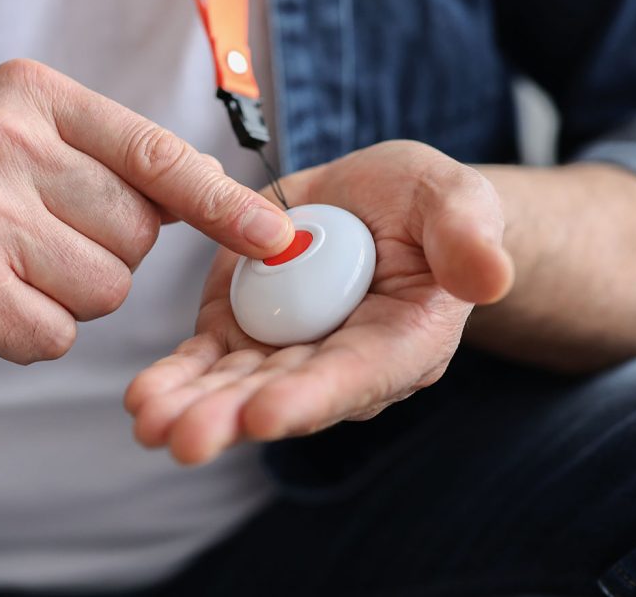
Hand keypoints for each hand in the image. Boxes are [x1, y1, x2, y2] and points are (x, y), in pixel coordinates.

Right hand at [0, 59, 293, 376]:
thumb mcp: (17, 149)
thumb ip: (109, 162)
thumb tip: (216, 185)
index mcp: (30, 95)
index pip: (157, 152)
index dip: (223, 201)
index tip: (276, 234)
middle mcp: (6, 140)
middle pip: (138, 231)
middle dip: (103, 253)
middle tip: (29, 242)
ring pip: (108, 288)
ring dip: (67, 297)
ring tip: (2, 271)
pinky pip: (58, 334)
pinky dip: (28, 335)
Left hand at [125, 141, 513, 463]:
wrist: (374, 202)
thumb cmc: (423, 204)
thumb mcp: (453, 198)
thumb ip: (468, 235)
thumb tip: (492, 279)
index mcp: (402, 339)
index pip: (357, 375)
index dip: (313, 397)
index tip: (266, 415)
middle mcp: (341, 360)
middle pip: (286, 395)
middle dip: (233, 417)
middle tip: (185, 437)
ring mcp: (287, 349)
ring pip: (237, 386)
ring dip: (193, 407)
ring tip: (149, 422)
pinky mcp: (243, 329)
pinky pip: (208, 359)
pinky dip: (177, 377)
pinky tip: (143, 397)